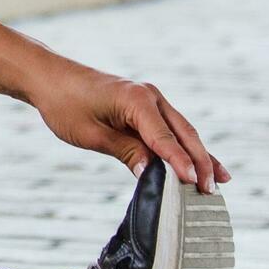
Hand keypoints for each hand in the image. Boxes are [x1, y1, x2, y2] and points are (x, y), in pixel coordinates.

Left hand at [31, 62, 228, 191]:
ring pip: (182, 132)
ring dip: (199, 156)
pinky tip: (199, 163)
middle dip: (200, 162)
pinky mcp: (145, 107)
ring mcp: (150, 100)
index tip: (195, 183)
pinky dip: (184, 147)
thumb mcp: (91, 134)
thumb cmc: (65, 104)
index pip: (165, 138)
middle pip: (184, 133)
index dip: (180, 162)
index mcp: (136, 100)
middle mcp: (150, 97)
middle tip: (211, 190)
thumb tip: (152, 172)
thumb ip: (125, 151)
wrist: (50, 78)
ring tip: (218, 181)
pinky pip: (170, 130)